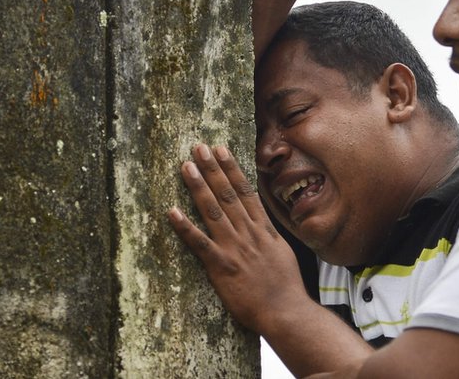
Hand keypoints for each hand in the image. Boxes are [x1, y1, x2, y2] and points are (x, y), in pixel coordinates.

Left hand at [168, 144, 309, 333]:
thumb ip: (268, 234)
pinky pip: (199, 244)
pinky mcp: (221, 266)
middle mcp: (247, 232)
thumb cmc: (285, 286)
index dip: (231, 168)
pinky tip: (172, 212)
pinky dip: (185, 227)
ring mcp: (234, 248)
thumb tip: (260, 221)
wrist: (286, 311)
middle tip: (198, 147)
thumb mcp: (281, 252)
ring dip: (198, 187)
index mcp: (262, 228)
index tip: (220, 149)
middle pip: (226, 194)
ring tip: (185, 167)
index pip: (244, 191)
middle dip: (211, 168)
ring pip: (212, 211)